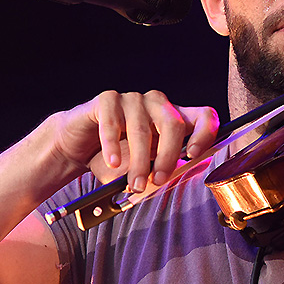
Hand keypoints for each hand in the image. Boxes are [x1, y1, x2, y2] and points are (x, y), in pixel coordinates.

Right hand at [50, 90, 219, 190]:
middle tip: (159, 180)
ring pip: (142, 128)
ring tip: (134, 184)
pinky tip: (113, 162)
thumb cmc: (117, 159)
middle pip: (173, 123)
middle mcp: (157, 104)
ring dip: (139, 161)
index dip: (205, 132)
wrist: (78, 147)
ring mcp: (133, 99)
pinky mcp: (107, 100)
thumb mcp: (144, 170)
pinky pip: (113, 121)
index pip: (204, 116)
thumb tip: (178, 175)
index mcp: (174, 119)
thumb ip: (163, 171)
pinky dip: (113, 146)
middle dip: (168, 156)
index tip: (195, 154)